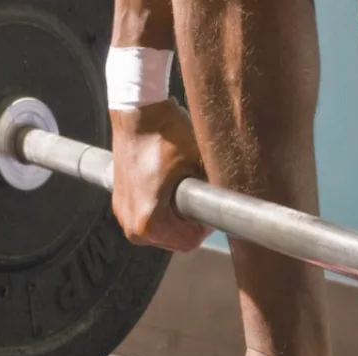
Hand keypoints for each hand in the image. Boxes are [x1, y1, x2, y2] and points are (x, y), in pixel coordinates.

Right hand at [110, 99, 210, 251]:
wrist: (137, 111)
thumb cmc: (167, 133)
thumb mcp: (200, 165)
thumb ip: (216, 194)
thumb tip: (237, 207)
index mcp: (149, 222)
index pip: (190, 241)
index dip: (207, 224)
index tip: (211, 203)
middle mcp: (132, 225)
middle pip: (176, 241)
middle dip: (190, 223)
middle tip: (199, 194)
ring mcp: (123, 215)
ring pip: (163, 232)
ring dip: (176, 218)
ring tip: (182, 188)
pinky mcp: (120, 204)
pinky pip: (148, 219)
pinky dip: (161, 209)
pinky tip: (167, 187)